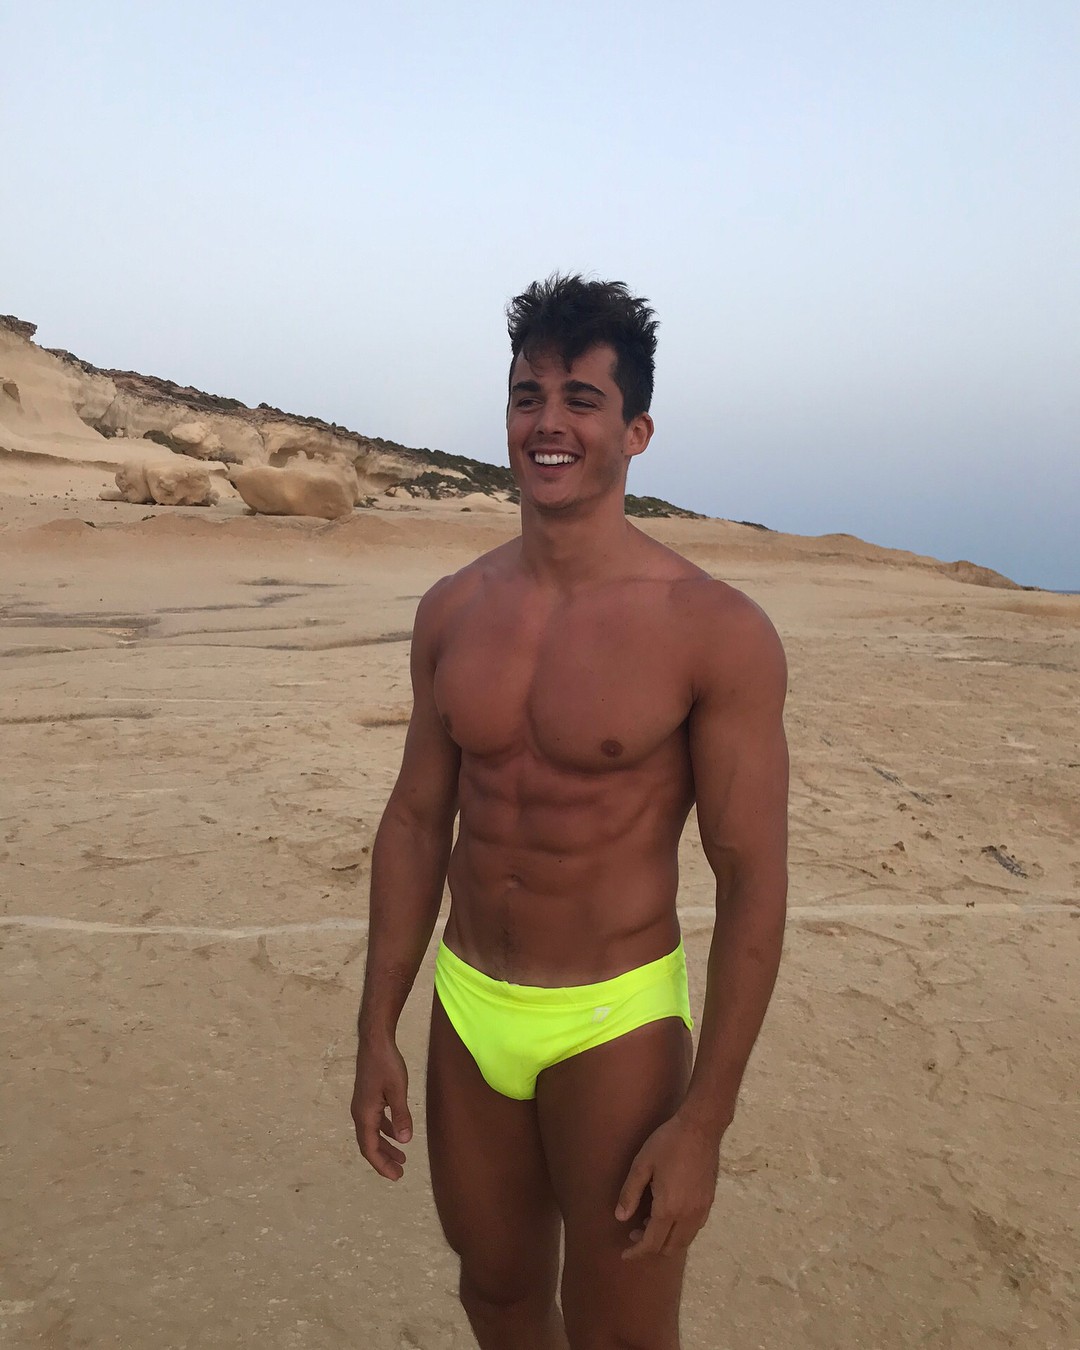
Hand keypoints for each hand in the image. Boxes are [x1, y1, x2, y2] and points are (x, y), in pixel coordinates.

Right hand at [351, 1034, 412, 1180]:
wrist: (375, 1040)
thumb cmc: (386, 1063)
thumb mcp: (397, 1090)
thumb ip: (400, 1115)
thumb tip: (404, 1141)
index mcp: (364, 1114)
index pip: (370, 1148)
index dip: (382, 1165)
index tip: (396, 1176)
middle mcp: (360, 1113)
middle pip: (369, 1144)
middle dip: (384, 1160)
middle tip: (400, 1173)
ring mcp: (362, 1105)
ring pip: (372, 1133)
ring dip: (386, 1146)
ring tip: (401, 1157)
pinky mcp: (368, 1097)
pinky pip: (375, 1121)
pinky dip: (385, 1130)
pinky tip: (397, 1132)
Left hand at [614, 1111, 721, 1260]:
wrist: (700, 1128)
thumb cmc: (667, 1143)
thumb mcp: (641, 1164)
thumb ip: (630, 1193)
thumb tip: (620, 1218)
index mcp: (668, 1208)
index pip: (651, 1244)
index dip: (636, 1252)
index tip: (624, 1253)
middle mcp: (688, 1216)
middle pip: (669, 1248)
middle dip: (650, 1248)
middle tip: (634, 1231)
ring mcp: (701, 1211)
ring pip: (683, 1242)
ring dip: (665, 1241)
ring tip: (649, 1222)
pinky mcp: (709, 1203)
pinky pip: (693, 1229)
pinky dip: (679, 1232)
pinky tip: (668, 1214)